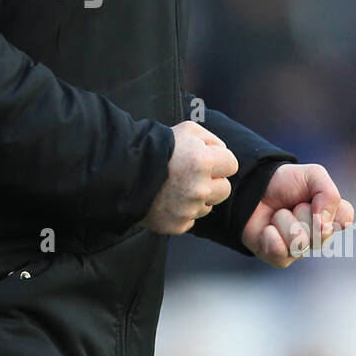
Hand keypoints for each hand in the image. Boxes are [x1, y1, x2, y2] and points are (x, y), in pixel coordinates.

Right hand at [143, 121, 238, 235]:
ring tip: (175, 187)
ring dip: (197, 198)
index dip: (219, 160)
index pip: (232, 165)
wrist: (124, 171)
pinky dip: (181, 213)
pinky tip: (167, 201)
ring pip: (208, 206)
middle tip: (191, 175)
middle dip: (212, 181)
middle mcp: (199, 188)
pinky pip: (190, 220)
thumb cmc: (157, 146)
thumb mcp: (187, 129)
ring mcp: (188, 210)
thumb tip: (222, 153)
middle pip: (224, 189)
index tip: (205, 159)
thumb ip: (211, 140)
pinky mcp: (177, 225)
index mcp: (203, 162)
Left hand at [241, 162, 354, 267]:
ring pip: (299, 242)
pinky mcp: (279, 257)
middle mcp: (319, 236)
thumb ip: (329, 195)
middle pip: (321, 233)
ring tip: (278, 214)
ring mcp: (300, 249)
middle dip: (301, 211)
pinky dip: (269, 235)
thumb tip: (325, 226)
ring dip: (283, 220)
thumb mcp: (313, 175)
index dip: (327, 207)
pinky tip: (267, 228)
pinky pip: (280, 252)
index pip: (344, 219)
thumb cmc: (286, 183)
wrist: (252, 187)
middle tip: (292, 204)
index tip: (312, 196)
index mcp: (331, 217)